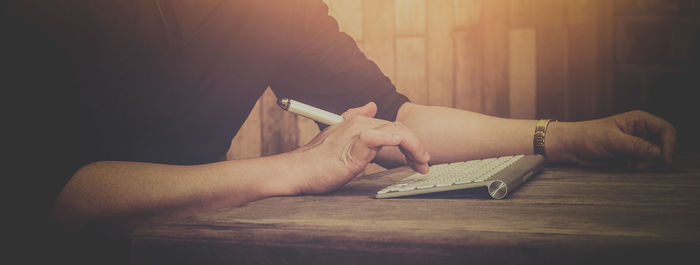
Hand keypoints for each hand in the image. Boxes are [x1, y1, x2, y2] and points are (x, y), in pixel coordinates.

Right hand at [287, 102, 429, 193]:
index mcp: (357, 122)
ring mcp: (356, 132)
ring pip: (396, 132)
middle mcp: (359, 123)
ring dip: (414, 148)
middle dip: (417, 147)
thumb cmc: (317, 162)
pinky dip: (393, 139)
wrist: (297, 171)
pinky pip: (378, 137)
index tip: (418, 157)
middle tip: (424, 164)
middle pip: (398, 129)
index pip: (391, 126)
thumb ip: (356, 122)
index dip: (409, 141)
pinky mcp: (354, 145)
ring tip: (421, 164)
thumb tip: (370, 105)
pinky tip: (404, 147)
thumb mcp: (340, 139)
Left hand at [549, 110, 675, 167]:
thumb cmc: (588, 137)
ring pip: (654, 156)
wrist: (572, 147)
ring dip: (646, 163)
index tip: (664, 159)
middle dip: (655, 157)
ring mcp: (636, 143)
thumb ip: (636, 146)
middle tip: (639, 164)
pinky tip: (626, 165)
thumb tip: (658, 152)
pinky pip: (643, 162)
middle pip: (663, 145)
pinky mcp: (630, 155)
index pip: (666, 129)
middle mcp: (640, 131)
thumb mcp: (613, 140)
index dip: (670, 144)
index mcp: (639, 120)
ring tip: (630, 164)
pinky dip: (639, 166)